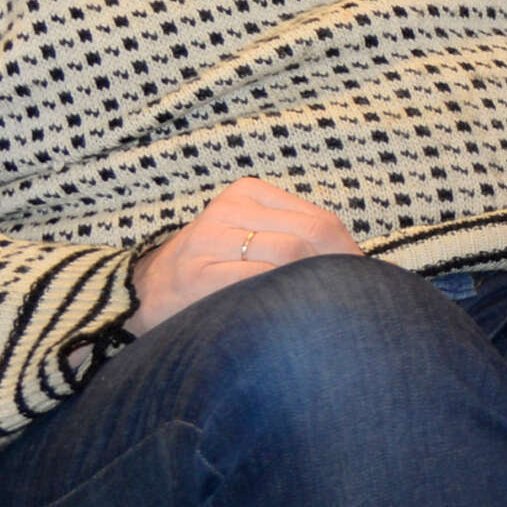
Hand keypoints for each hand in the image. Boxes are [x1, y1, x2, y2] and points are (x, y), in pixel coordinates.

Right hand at [130, 176, 360, 333]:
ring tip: (323, 307)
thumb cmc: (211, 267)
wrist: (143, 293)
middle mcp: (229, 209)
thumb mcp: (248, 235)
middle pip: (310, 234)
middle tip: (352, 297)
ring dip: (314, 284)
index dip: (348, 252)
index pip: (319, 219)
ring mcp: (211, 240)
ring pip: (290, 255)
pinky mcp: (199, 274)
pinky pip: (258, 281)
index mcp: (248, 193)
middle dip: (339, 267)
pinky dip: (282, 296)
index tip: (363, 278)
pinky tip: (289, 313)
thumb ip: (296, 238)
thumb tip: (364, 263)